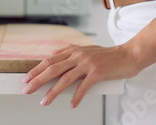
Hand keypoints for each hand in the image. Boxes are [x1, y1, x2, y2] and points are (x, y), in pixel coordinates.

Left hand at [23, 43, 140, 107]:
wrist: (129, 55)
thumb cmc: (109, 56)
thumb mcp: (87, 49)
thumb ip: (70, 51)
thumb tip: (52, 53)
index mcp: (74, 50)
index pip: (50, 60)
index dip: (36, 69)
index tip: (26, 78)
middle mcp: (78, 55)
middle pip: (53, 68)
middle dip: (38, 80)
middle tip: (27, 89)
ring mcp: (87, 63)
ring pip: (65, 79)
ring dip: (53, 92)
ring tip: (44, 102)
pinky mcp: (97, 72)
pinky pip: (83, 87)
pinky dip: (76, 97)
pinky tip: (72, 105)